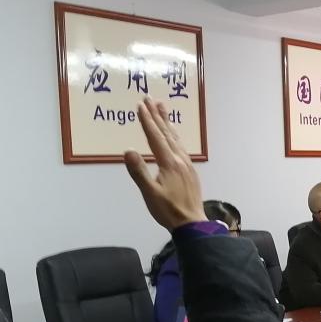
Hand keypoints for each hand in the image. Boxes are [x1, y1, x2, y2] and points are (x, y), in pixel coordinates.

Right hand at [125, 98, 205, 229]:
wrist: (192, 222)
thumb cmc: (168, 210)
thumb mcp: (150, 193)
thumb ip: (139, 172)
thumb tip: (128, 150)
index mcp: (169, 163)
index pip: (155, 137)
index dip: (147, 121)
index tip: (140, 105)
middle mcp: (179, 159)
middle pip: (166, 133)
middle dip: (156, 115)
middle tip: (149, 98)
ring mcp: (187, 164)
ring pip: (175, 138)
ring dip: (167, 122)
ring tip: (161, 107)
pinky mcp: (190, 170)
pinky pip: (181, 146)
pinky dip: (174, 135)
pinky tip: (173, 135)